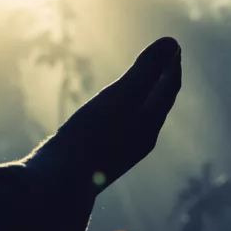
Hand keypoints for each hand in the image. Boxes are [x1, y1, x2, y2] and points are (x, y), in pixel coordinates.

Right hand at [26, 37, 181, 230]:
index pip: (167, 89)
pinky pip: (115, 133)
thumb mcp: (119, 99)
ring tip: (135, 87)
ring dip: (139, 100)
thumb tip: (173, 41)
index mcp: (148, 126)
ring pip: (136, 122)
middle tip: (161, 62)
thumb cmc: (89, 139)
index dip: (171, 66)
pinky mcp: (96, 161)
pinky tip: (102, 119)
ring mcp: (117, 154)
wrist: (57, 189)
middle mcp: (138, 142)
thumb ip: (145, 71)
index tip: (173, 47)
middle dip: (159, 82)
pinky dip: (118, 116)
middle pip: (155, 106)